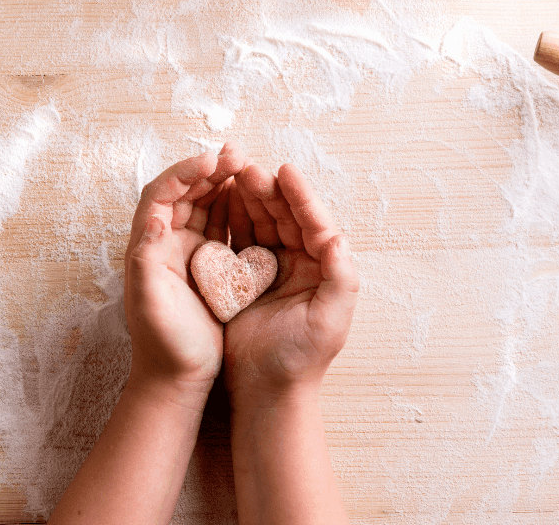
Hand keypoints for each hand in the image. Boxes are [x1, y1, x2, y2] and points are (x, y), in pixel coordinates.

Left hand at [124, 143, 247, 390]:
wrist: (176, 378)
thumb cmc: (164, 344)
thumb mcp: (151, 304)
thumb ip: (147, 262)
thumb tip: (154, 220)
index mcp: (148, 247)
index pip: (161, 195)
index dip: (184, 173)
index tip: (212, 162)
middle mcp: (164, 243)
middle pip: (185, 192)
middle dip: (209, 170)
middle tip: (238, 154)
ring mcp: (186, 252)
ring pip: (204, 204)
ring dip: (224, 183)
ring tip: (249, 166)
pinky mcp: (208, 265)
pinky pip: (221, 225)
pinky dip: (236, 208)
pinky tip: (255, 199)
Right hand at [223, 163, 359, 397]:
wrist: (266, 390)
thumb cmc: (302, 358)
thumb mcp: (330, 319)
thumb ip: (340, 276)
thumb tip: (337, 235)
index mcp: (322, 268)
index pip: (314, 223)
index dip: (300, 196)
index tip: (285, 170)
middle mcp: (298, 263)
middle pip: (284, 217)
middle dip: (267, 191)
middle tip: (247, 167)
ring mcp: (269, 268)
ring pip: (260, 222)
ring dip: (247, 199)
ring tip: (232, 175)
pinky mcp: (243, 278)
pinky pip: (237, 240)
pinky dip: (229, 219)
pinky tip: (218, 201)